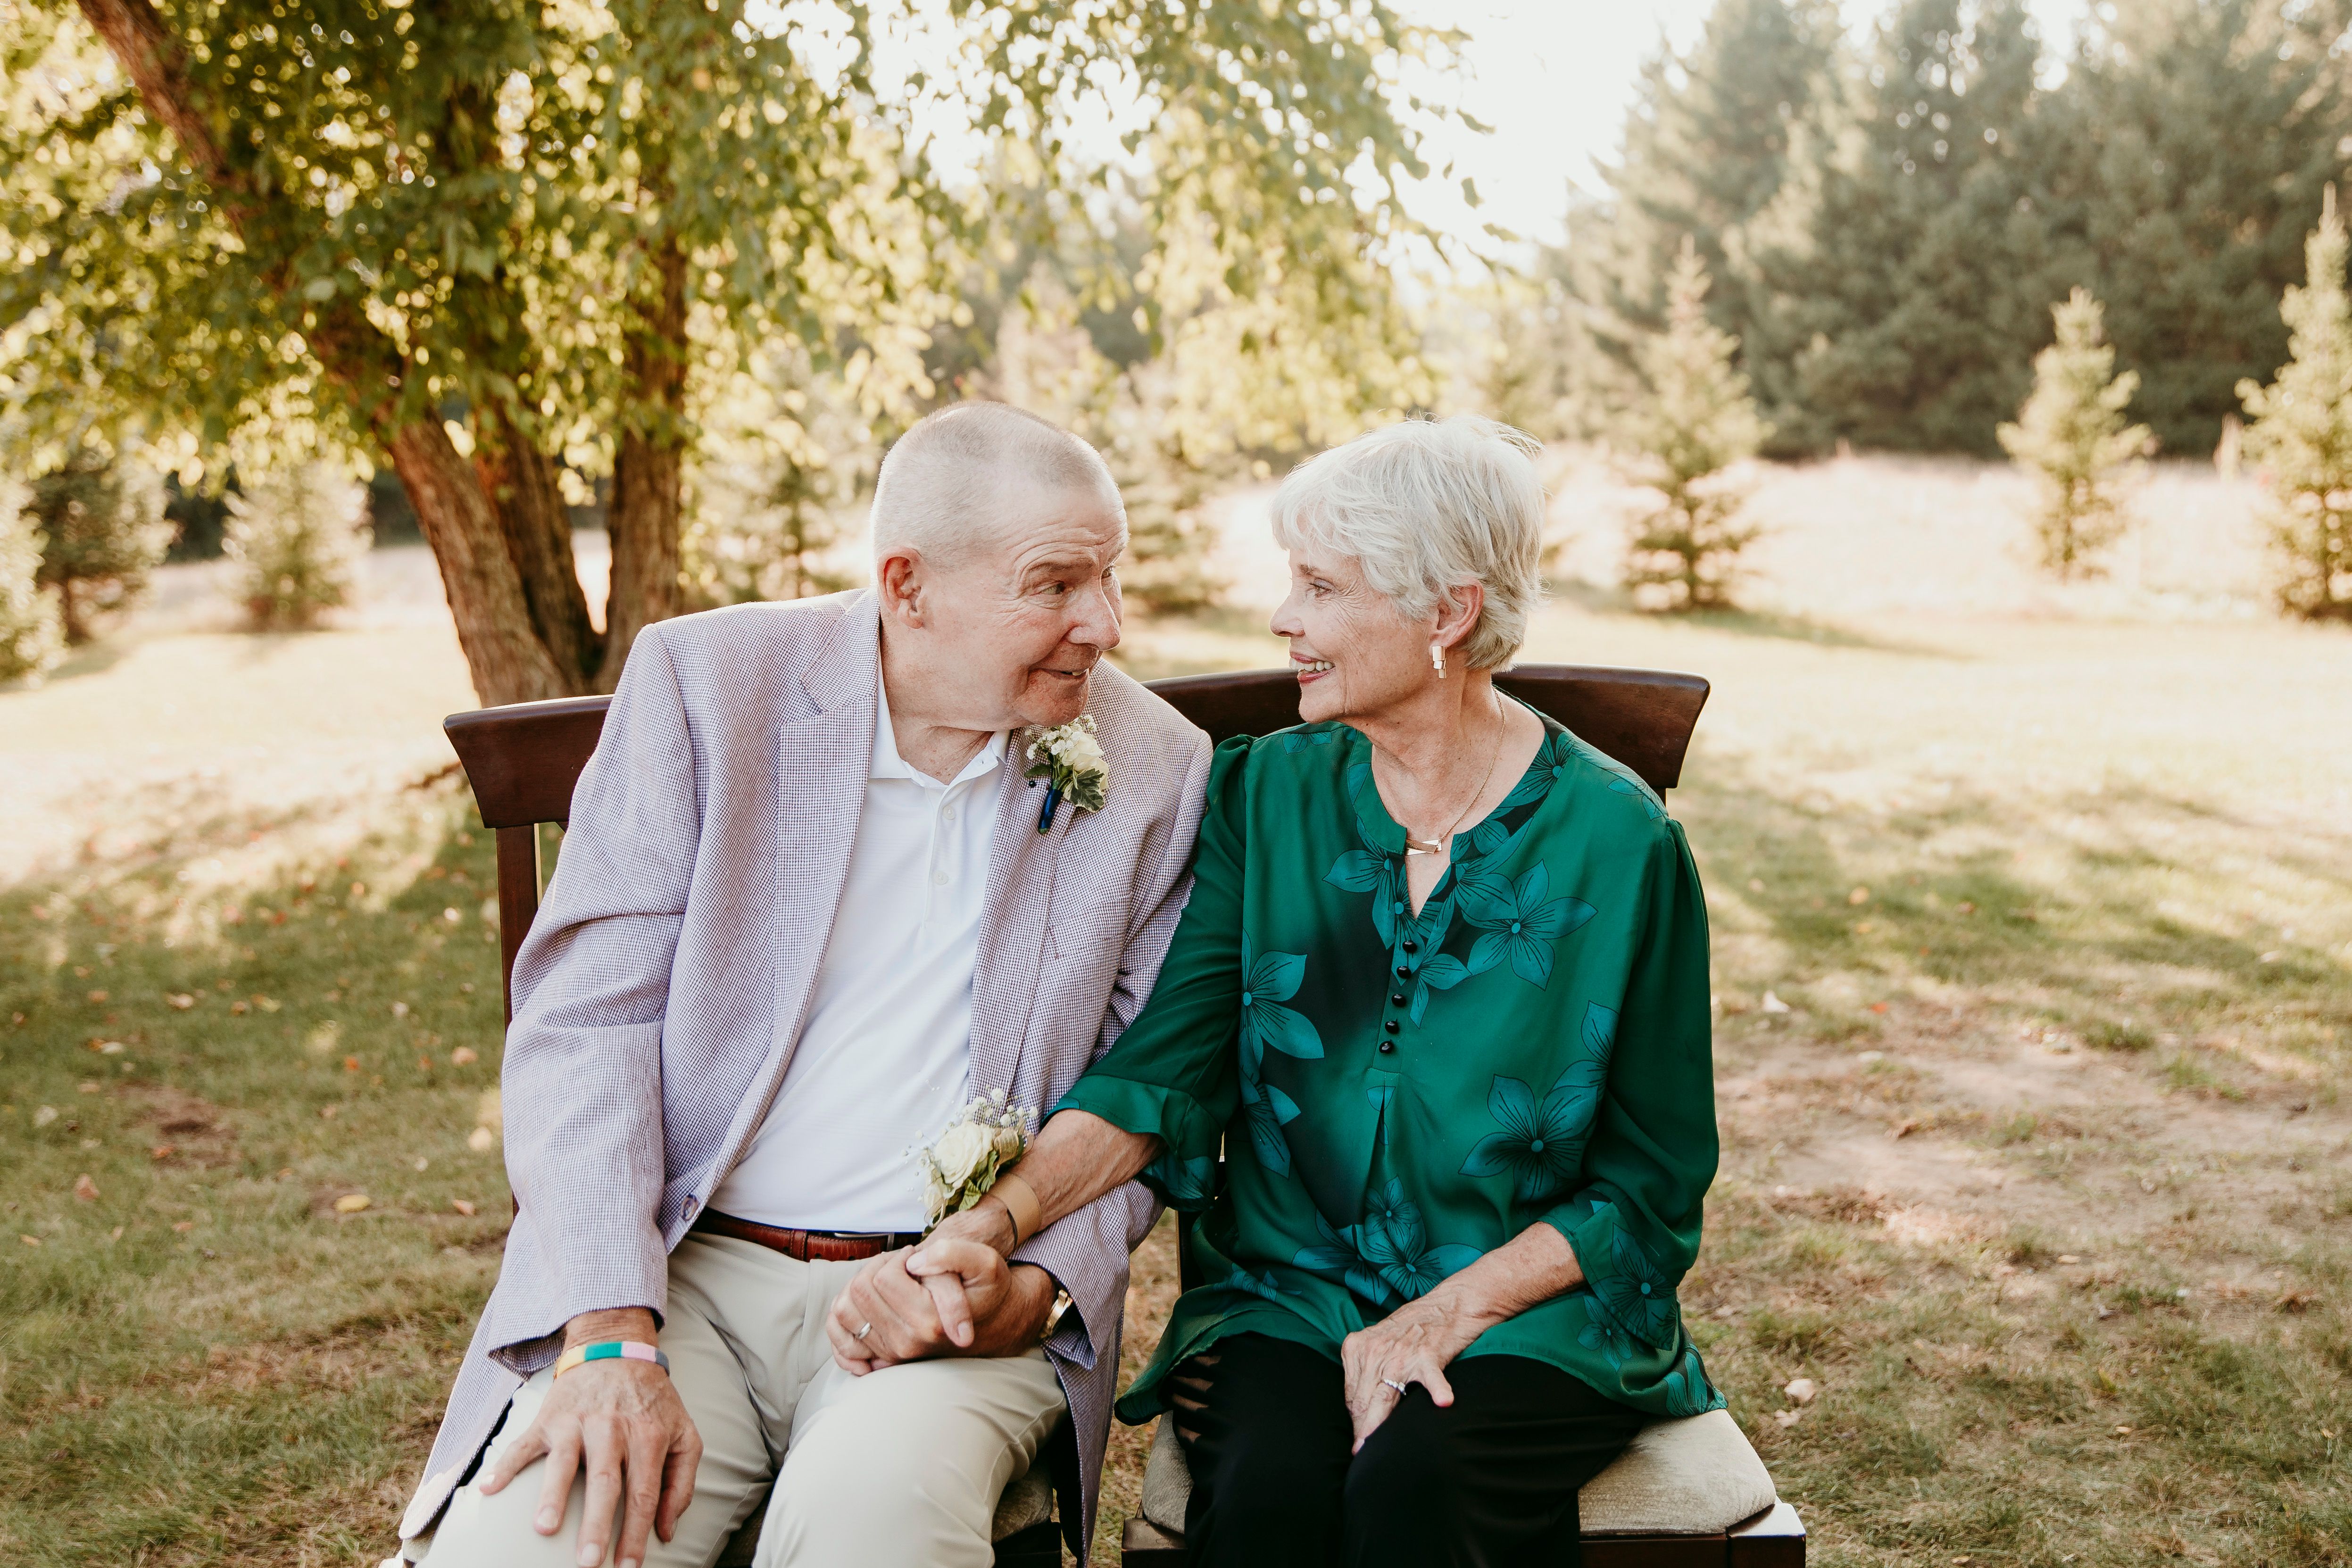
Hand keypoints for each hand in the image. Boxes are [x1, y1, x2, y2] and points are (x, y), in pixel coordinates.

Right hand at [477, 1308, 700, 1567]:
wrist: (617, 1349)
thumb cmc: (653, 1402)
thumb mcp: (683, 1434)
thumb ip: (682, 1482)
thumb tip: (668, 1531)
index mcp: (648, 1436)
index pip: (643, 1492)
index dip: (637, 1532)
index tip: (629, 1567)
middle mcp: (612, 1428)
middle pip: (605, 1482)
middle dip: (597, 1524)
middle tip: (589, 1562)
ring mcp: (577, 1422)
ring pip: (564, 1462)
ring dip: (553, 1496)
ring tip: (545, 1529)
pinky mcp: (549, 1417)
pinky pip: (523, 1443)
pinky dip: (505, 1466)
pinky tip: (488, 1489)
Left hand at [824, 1244, 1053, 1373]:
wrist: (993, 1323)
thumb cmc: (987, 1290)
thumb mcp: (985, 1263)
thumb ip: (954, 1254)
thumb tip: (915, 1264)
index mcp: (929, 1322)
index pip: (882, 1277)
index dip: (897, 1258)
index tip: (917, 1259)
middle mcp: (907, 1344)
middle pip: (859, 1291)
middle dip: (877, 1270)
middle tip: (904, 1269)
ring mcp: (892, 1355)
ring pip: (845, 1311)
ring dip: (862, 1288)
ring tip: (891, 1285)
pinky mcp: (882, 1359)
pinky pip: (840, 1339)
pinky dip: (842, 1322)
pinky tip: (867, 1307)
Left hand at [1340, 1290, 1490, 1452]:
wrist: (1446, 1305)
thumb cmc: (1411, 1329)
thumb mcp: (1377, 1344)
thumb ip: (1365, 1371)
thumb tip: (1357, 1411)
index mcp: (1357, 1347)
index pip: (1351, 1394)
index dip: (1356, 1420)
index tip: (1358, 1442)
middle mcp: (1375, 1350)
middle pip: (1364, 1399)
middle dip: (1362, 1429)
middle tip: (1361, 1454)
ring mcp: (1401, 1353)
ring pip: (1386, 1395)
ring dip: (1381, 1423)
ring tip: (1377, 1446)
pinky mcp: (1428, 1354)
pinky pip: (1431, 1376)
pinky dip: (1437, 1389)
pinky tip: (1443, 1403)